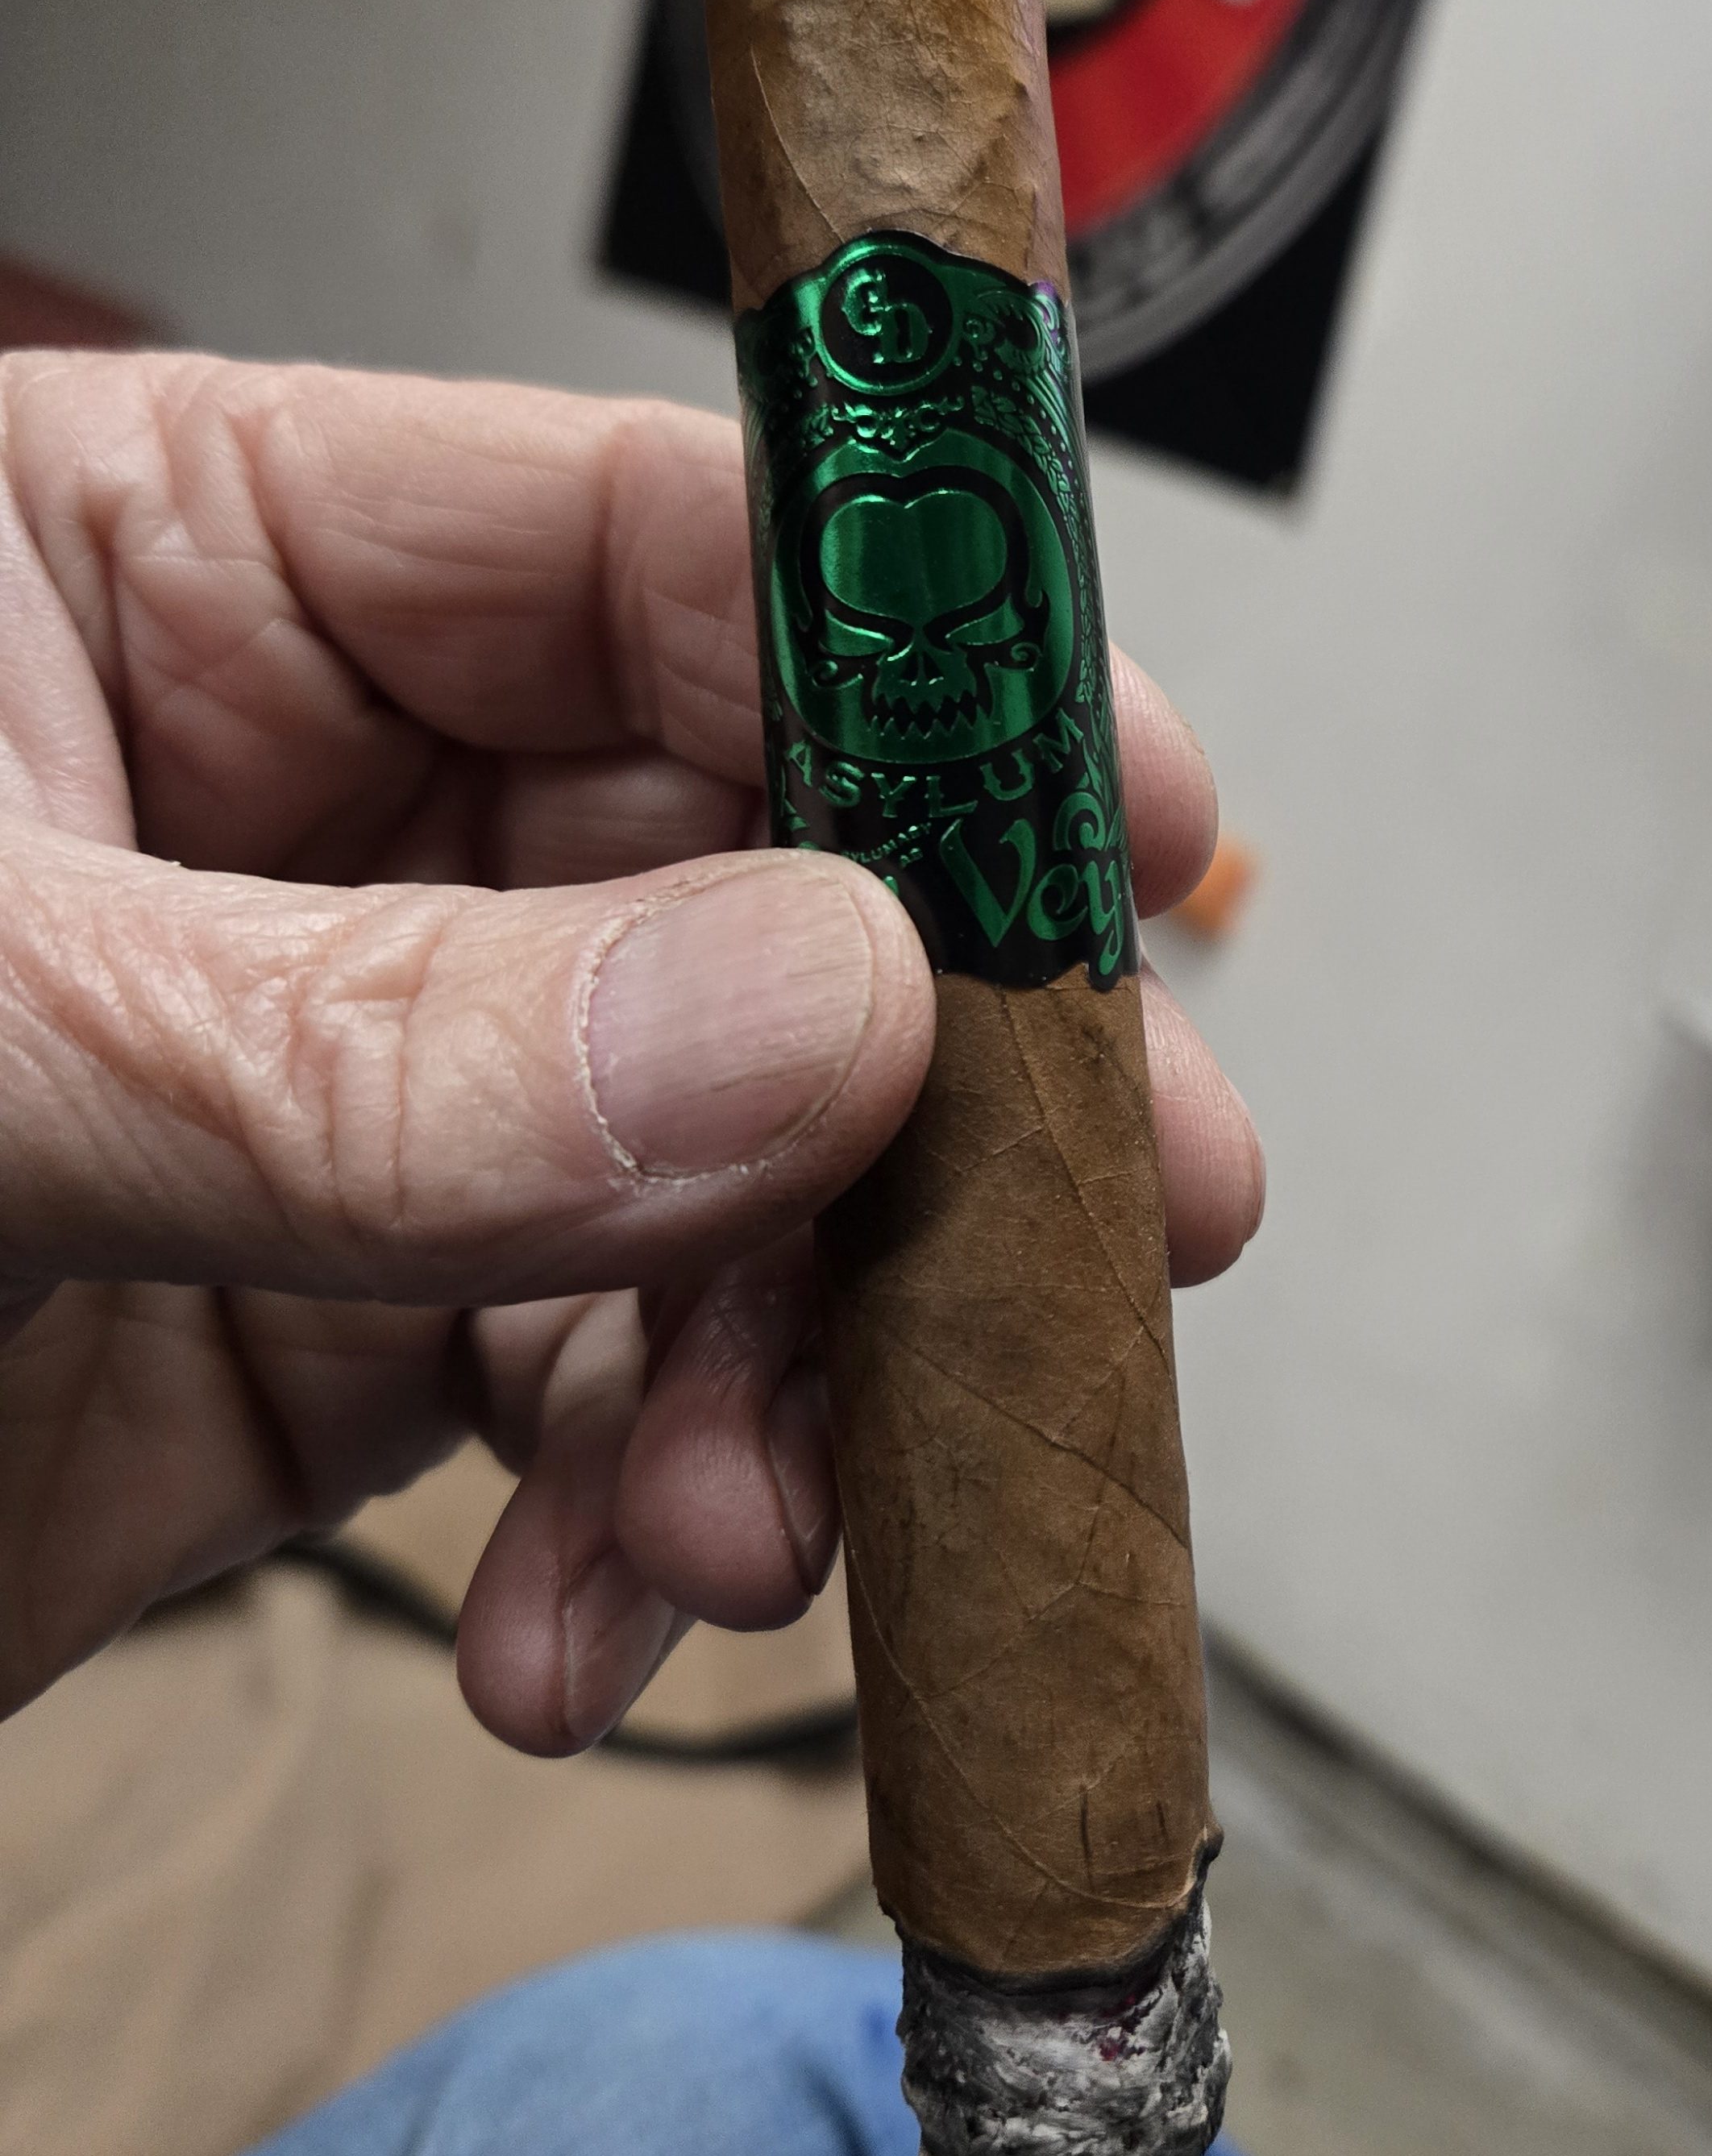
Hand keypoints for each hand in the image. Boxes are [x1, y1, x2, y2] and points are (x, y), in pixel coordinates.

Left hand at [0, 351, 1260, 1749]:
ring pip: (700, 1171)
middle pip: (741, 881)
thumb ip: (363, 1038)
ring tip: (747, 1516)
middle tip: (1099, 1213)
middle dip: (912, 1087)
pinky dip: (634, 1519)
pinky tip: (589, 1610)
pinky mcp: (316, 1329)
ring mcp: (328, 1079)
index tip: (1117, 819)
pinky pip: (582, 1389)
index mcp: (148, 563)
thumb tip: (801, 1014)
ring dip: (775, 1362)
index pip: (638, 545)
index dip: (913, 668)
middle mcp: (281, 807)